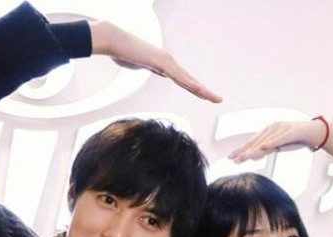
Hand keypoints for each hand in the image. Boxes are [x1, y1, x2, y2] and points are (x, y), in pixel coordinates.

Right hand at [89, 21, 221, 102]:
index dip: (194, 89)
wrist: (114, 40)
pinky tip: (201, 91)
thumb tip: (141, 65)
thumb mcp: (135, 63)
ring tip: (215, 99)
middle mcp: (168, 63)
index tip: (204, 96)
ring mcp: (166, 61)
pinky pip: (178, 77)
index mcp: (163, 65)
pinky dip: (190, 84)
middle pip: (189, 81)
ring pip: (188, 80)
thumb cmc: (121, 51)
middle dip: (204, 92)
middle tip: (218, 99)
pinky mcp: (161, 62)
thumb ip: (142, 65)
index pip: (182, 81)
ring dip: (203, 90)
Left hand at [228, 120, 327, 162]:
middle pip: (256, 142)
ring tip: (244, 157)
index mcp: (268, 131)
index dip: (241, 149)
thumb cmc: (296, 139)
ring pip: (266, 141)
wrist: (316, 132)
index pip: (252, 142)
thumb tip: (253, 156)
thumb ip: (266, 149)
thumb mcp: (279, 145)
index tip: (230, 157)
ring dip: (254, 150)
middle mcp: (273, 128)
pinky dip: (271, 143)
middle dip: (244, 151)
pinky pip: (280, 139)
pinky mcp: (291, 132)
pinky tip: (263, 148)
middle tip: (233, 160)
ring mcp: (282, 129)